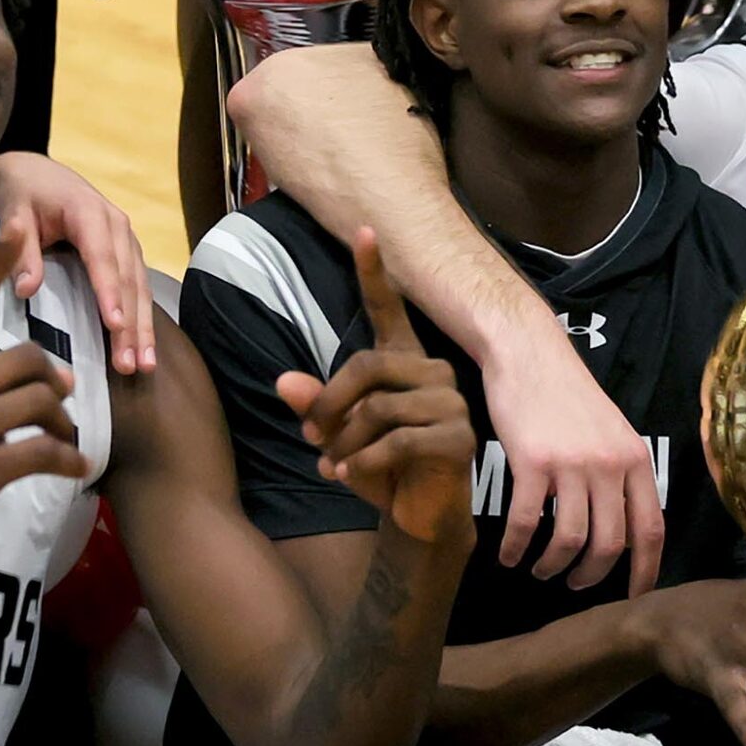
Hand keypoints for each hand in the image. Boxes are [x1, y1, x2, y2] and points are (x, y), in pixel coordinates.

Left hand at [0, 151, 155, 375]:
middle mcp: (117, 226)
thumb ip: (21, 251)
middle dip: (132, 324)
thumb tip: (26, 290)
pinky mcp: (128, 253)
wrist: (35, 173)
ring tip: (144, 364)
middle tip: (132, 362)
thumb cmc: (22, 194)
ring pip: (140, 287)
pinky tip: (143, 347)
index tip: (114, 326)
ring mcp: (127, 240)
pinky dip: (142, 318)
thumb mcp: (13, 214)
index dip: (109, 293)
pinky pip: (139, 287)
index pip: (103, 258)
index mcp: (89, 212)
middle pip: (129, 279)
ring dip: (143, 328)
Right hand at [0, 225, 88, 582]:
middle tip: (59, 407)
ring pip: (42, 403)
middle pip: (31, 360)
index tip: (15, 219)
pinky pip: (43, 453)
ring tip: (62, 443)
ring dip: (64, 426)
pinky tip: (73, 468)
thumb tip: (44, 375)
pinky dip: (68, 461)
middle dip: (55, 385)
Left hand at [276, 228, 475, 543]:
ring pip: (381, 406)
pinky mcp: (460, 439)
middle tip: (309, 433)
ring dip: (346, 438)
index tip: (364, 230)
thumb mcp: (338, 434)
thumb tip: (285, 382)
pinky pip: (400, 439)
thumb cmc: (382, 468)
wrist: (419, 516)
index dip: (374, 272)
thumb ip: (315, 405)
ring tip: (331, 463)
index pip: (389, 309)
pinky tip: (349, 475)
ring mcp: (452, 404)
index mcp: (405, 362)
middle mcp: (432, 373)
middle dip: (331, 401)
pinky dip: (365, 459)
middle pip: (369, 365)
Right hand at [483, 326, 666, 594]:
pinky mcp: (532, 462)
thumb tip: (625, 527)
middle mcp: (609, 465)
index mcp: (635, 460)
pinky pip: (527, 522)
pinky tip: (509, 556)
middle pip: (611, 543)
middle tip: (575, 584)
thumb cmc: (568, 396)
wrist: (529, 354)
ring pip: (570, 539)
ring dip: (554, 565)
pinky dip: (517, 547)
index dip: (646, 570)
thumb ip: (623, 474)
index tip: (634, 595)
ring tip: (541, 570)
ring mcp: (571, 464)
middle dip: (592, 575)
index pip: (651, 528)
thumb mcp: (613, 432)